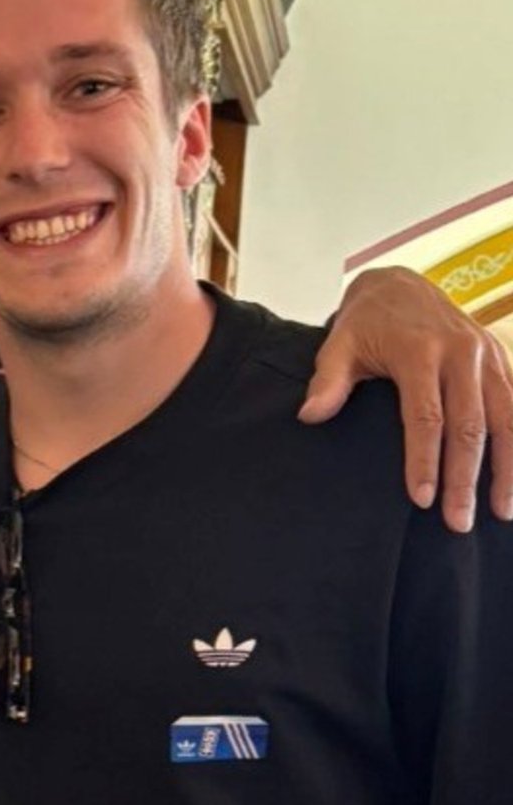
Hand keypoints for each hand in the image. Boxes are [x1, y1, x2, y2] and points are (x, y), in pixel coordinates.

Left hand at [300, 267, 512, 532]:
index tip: (421, 500)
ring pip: (506, 419)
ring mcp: (488, 355)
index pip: (426, 416)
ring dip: (507, 469)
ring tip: (502, 512)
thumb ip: (328, 381)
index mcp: (419, 351)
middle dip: (466, 478)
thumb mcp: (339, 344)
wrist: (400, 282)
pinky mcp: (501, 358)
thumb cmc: (365, 322)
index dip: (424, 460)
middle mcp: (461, 353)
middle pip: (470, 426)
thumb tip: (310, 416)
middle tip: (458, 522)